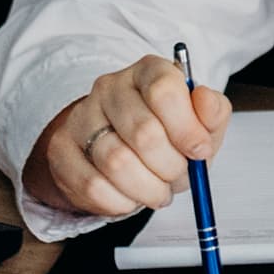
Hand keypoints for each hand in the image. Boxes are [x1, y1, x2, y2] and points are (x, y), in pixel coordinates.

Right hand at [31, 53, 232, 221]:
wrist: (122, 151)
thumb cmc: (168, 134)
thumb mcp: (202, 123)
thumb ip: (213, 112)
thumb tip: (205, 100)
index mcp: (148, 71)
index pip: (164, 90)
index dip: (187, 129)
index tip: (199, 151)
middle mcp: (109, 87)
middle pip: (143, 132)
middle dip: (171, 166)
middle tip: (178, 177)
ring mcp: (80, 117)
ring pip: (116, 163)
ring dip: (147, 188)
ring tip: (158, 190)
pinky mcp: (61, 149)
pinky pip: (92, 186)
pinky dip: (120, 202)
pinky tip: (131, 196)